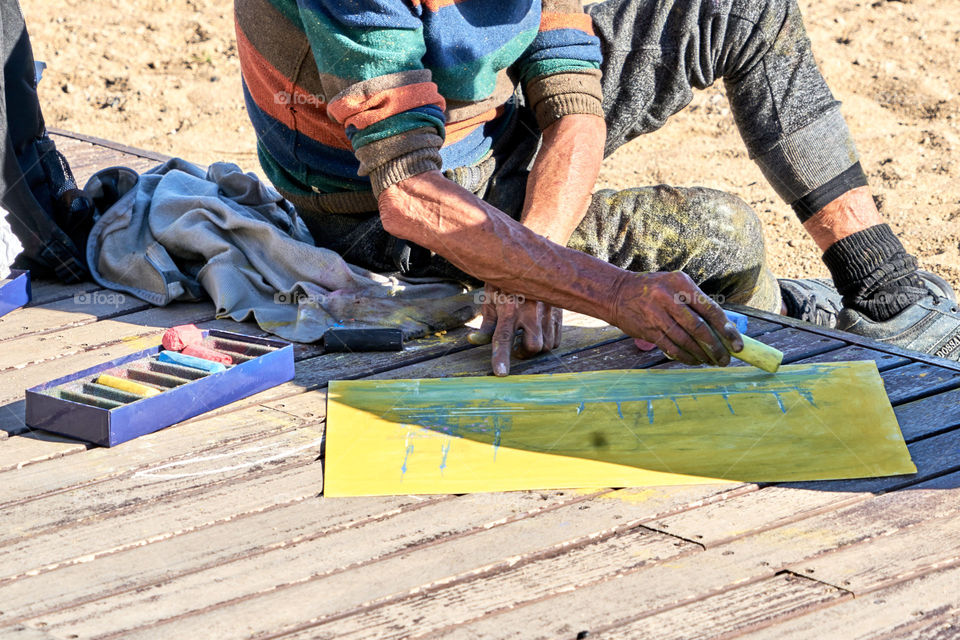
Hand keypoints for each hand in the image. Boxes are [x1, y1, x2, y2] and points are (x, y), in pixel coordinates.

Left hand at [467, 285, 562, 375]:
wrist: (529, 260)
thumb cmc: (505, 282)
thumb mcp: (491, 299)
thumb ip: (486, 324)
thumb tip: (474, 341)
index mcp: (509, 307)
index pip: (503, 337)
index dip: (501, 357)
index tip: (501, 373)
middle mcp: (530, 310)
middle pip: (532, 346)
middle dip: (523, 353)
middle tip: (516, 347)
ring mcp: (548, 311)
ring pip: (547, 345)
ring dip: (535, 348)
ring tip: (526, 338)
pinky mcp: (559, 311)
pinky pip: (557, 338)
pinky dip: (548, 341)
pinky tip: (539, 332)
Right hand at [613, 271, 742, 365]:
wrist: (616, 294)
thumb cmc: (652, 289)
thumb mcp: (674, 284)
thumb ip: (695, 301)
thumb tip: (722, 327)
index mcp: (681, 283)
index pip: (710, 308)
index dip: (726, 329)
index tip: (736, 344)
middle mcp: (668, 297)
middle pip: (699, 328)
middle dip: (716, 347)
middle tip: (726, 358)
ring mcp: (656, 314)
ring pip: (686, 341)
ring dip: (702, 355)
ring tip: (712, 361)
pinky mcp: (649, 330)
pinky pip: (672, 347)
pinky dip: (686, 357)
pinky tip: (694, 360)